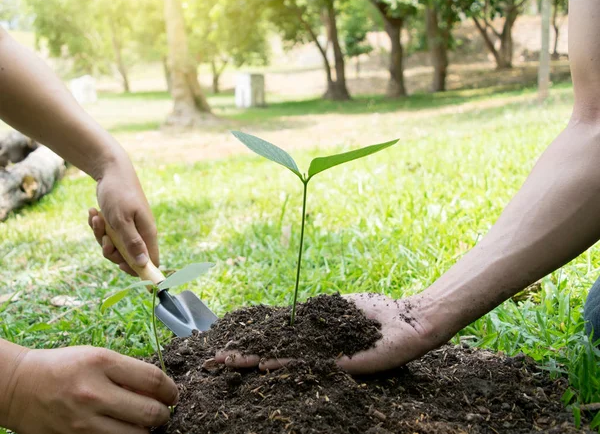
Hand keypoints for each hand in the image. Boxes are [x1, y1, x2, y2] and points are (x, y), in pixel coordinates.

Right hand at [5, 346, 177, 433]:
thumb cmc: (66, 367)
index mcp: (102, 363)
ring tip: (143, 422)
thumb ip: (128, 372)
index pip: (153, 379)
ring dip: (146, 430)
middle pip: (150, 411)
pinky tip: (124, 429)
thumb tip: (160, 390)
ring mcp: (84, 420)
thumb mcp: (98, 357)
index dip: (170, 389)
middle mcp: (94, 392)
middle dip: (164, 413)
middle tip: (162, 411)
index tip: (172, 394)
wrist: (21, 386)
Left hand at [88, 159, 157, 275]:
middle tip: (105, 239)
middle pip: (128, 257)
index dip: (138, 269)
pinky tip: (94, 213)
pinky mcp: (118, 223)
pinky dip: (98, 226)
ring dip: (101, 236)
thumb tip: (143, 264)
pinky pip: (107, 234)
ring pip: (114, 246)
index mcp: (147, 233)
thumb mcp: (122, 220)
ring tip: (96, 218)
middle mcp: (140, 233)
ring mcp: (129, 228)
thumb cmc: (119, 193)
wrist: (110, 170)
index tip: (120, 265)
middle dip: (111, 252)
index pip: (151, 261)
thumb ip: (132, 243)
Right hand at [216, 293, 445, 374]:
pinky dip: (286, 364)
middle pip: (274, 355)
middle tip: (215, 361)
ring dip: (256, 363)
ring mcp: (326, 360)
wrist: (408, 320)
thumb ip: (313, 315)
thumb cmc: (376, 312)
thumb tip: (288, 318)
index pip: (276, 342)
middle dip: (245, 357)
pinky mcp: (341, 365)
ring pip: (285, 363)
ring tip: (230, 364)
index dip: (252, 344)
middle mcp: (316, 353)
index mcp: (314, 340)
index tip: (227, 346)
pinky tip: (265, 365)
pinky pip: (309, 365)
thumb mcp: (337, 307)